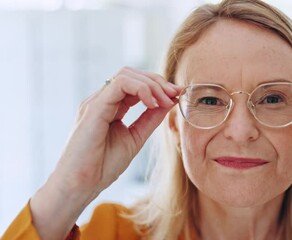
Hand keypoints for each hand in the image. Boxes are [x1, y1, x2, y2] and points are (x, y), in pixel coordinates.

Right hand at [30, 67, 181, 239]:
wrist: (80, 186)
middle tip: (175, 95)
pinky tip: (152, 104)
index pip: (135, 84)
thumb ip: (150, 119)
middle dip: (158, 81)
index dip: (158, 86)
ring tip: (165, 101)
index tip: (177, 96)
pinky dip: (142, 89)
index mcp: (109, 107)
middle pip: (132, 74)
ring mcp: (96, 102)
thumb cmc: (102, 167)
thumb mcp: (135, 138)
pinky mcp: (94, 108)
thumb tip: (169, 102)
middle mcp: (101, 100)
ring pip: (127, 74)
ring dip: (152, 84)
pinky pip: (120, 84)